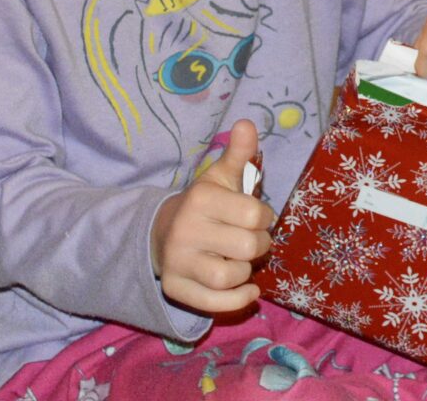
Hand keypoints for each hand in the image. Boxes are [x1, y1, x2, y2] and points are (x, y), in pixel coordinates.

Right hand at [150, 119, 273, 313]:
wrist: (162, 232)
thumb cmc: (205, 204)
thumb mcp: (221, 176)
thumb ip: (239, 153)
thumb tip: (247, 122)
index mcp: (201, 198)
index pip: (254, 214)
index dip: (263, 217)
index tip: (256, 216)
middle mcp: (186, 229)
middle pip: (248, 247)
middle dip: (258, 246)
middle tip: (251, 241)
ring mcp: (178, 260)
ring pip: (230, 276)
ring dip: (245, 272)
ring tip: (240, 260)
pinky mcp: (174, 288)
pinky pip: (214, 304)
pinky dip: (237, 300)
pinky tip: (246, 289)